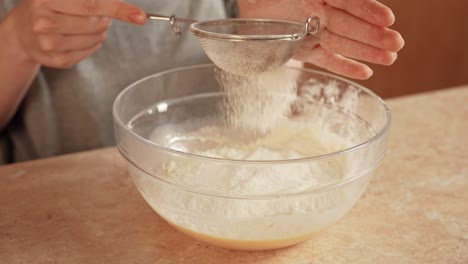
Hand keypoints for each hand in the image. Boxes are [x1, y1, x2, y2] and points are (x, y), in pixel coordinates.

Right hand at [5, 0, 145, 68]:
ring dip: (98, 32)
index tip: (140, 16)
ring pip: (96, 39)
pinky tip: (76, 38)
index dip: (120, 10)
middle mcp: (44, 21)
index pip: (93, 4)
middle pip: (98, 23)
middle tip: (92, 15)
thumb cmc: (48, 7)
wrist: (21, 31)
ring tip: (81, 26)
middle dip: (104, 19)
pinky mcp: (57, 60)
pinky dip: (91, 44)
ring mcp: (49, 43)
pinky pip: (90, 51)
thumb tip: (122, 6)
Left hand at [238, 0, 404, 78]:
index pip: (350, 2)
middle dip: (373, 35)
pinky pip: (325, 58)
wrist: (247, 3)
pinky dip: (343, 65)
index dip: (368, 10)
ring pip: (342, 43)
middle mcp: (320, 12)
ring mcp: (313, 31)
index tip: (387, 19)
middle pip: (351, 25)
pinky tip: (364, 73)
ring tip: (390, 59)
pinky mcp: (303, 49)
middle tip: (397, 44)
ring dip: (366, 52)